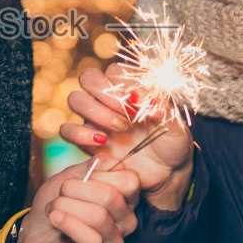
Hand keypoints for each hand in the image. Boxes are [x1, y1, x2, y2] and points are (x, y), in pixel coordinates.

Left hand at [16, 162, 140, 242]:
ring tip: (53, 208)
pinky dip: (67, 224)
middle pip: (111, 195)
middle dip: (76, 188)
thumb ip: (92, 167)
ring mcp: (113, 240)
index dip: (99, 173)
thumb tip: (113, 162)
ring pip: (98, 216)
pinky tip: (55, 219)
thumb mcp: (70, 177)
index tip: (79, 177)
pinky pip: (91, 239)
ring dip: (66, 206)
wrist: (33, 236)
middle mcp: (125, 220)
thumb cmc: (55, 205)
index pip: (130, 180)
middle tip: (61, 193)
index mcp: (124, 198)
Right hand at [62, 64, 194, 209]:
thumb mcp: (175, 125)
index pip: (114, 70)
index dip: (123, 83)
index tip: (140, 102)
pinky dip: (79, 134)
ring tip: (121, 129)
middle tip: (127, 115)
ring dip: (95, 112)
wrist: (165, 173)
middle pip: (88, 78)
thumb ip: (161, 108)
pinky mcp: (86, 141)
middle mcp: (108, 100)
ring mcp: (95, 119)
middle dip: (106, 95)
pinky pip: (67, 130)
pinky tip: (101, 142)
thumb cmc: (171, 142)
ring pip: (75, 99)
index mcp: (129, 88)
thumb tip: (143, 96)